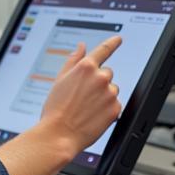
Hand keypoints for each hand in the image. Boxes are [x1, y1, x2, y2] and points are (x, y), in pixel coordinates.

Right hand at [39, 35, 122, 158]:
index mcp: (85, 67)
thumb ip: (73, 60)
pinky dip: (107, 110)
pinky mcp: (115, 108)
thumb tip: (81, 46)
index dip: (112, 43)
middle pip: (107, 74)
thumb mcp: (59, 80)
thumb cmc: (56, 109)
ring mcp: (109, 93)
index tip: (118, 39)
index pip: (103, 50)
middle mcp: (100, 77)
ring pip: (111, 90)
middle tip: (84, 96)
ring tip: (87, 108)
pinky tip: (93, 116)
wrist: (59, 135)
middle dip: (98, 82)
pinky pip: (115, 105)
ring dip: (103, 96)